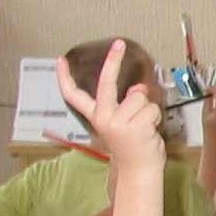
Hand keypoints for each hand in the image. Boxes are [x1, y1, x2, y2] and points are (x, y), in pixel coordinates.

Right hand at [56, 40, 163, 175]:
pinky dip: (155, 118)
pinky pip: (151, 109)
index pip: (75, 96)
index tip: (60, 60)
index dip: (65, 77)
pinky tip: (149, 131)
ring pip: (140, 98)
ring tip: (143, 126)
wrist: (138, 171)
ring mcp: (118, 123)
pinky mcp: (135, 127)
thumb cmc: (133, 145)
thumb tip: (139, 88)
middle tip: (119, 43)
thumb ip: (128, 103)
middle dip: (113, 60)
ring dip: (147, 110)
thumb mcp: (126, 121)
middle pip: (107, 83)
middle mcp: (103, 118)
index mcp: (97, 116)